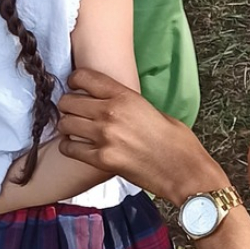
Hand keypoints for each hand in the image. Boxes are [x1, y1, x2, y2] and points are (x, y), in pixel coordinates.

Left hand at [59, 69, 228, 203]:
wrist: (184, 170)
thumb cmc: (177, 141)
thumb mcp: (152, 110)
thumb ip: (127, 103)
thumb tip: (110, 102)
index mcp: (126, 96)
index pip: (84, 77)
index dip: (76, 80)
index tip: (77, 87)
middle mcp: (111, 113)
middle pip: (68, 101)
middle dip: (68, 105)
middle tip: (75, 111)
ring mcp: (104, 137)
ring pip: (65, 123)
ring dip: (67, 125)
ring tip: (76, 129)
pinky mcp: (102, 159)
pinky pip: (69, 148)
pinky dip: (69, 146)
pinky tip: (78, 147)